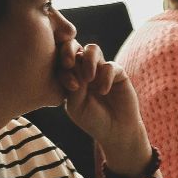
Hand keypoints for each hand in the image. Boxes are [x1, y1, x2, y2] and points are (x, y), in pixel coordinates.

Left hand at [60, 43, 149, 168]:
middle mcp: (83, 69)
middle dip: (69, 51)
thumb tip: (75, 62)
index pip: (59, 60)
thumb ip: (73, 85)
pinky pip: (109, 65)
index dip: (61, 66)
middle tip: (69, 64)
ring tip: (88, 78)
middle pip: (74, 47)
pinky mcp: (118, 72)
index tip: (70, 85)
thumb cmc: (92, 120)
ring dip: (88, 60)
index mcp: (69, 76)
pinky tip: (104, 91)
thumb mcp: (75, 105)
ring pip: (92, 49)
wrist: (115, 130)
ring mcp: (100, 69)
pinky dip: (105, 77)